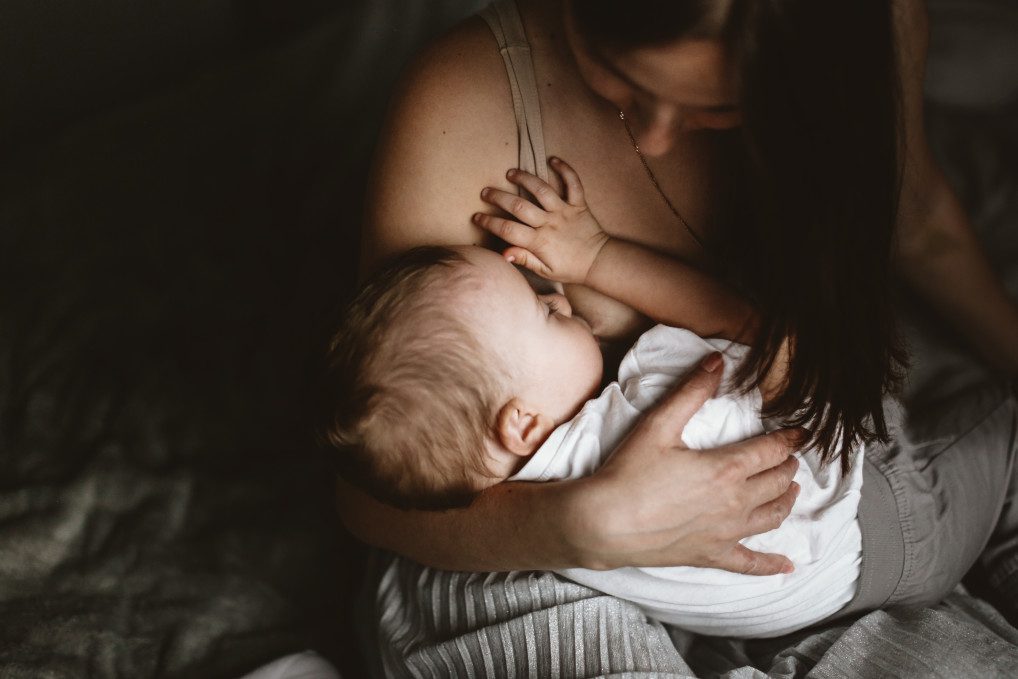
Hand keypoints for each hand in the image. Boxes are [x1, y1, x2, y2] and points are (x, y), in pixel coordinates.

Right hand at [472, 157, 609, 284]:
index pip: (508, 230)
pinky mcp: (578, 204)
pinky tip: (553, 160)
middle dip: (499, 197)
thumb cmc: (570, 268)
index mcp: (539, 242)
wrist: (599, 262)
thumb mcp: (545, 271)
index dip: (490, 222)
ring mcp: (564, 211)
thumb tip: (503, 253)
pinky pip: (573, 183)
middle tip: (485, 192)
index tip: (477, 216)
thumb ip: (524, 259)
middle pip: (519, 206)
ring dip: (525, 178)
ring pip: (542, 190)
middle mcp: (549, 223)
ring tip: (510, 173)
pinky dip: (564, 169)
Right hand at [565, 352, 802, 574]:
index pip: (771, 450)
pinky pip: (751, 564)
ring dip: (786, 501)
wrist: (604, 523)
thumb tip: (717, 360)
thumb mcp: (658, 424)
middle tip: (790, 457)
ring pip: (772, 517)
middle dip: (788, 466)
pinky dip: (772, 565)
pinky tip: (787, 566)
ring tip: (790, 490)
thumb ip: (691, 391)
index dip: (789, 439)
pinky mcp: (711, 555)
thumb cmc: (628, 473)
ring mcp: (726, 533)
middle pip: (776, 482)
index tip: (800, 433)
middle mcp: (735, 502)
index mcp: (726, 468)